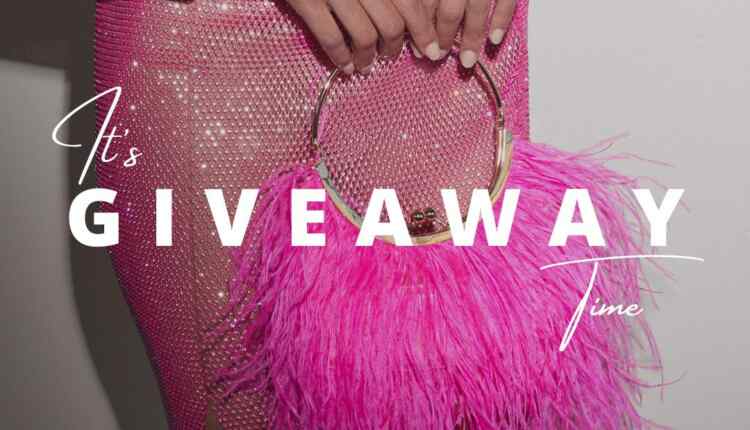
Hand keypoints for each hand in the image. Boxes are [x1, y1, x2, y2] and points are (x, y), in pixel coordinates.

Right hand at [287, 0, 441, 74]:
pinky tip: (346, 67)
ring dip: (368, 58)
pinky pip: (331, 38)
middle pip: (392, 24)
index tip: (430, 48)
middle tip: (393, 57)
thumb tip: (419, 15)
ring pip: (364, 36)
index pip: (413, 2)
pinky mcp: (308, 1)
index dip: (424, 30)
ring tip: (366, 65)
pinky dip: (341, 57)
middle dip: (397, 48)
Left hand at [422, 0, 516, 67]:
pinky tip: (494, 40)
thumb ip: (427, 2)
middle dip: (443, 37)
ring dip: (470, 38)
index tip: (419, 51)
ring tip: (467, 61)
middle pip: (449, 11)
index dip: (421, 30)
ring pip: (476, 10)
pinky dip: (501, 20)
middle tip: (439, 56)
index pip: (424, 3)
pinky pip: (506, 1)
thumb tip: (417, 30)